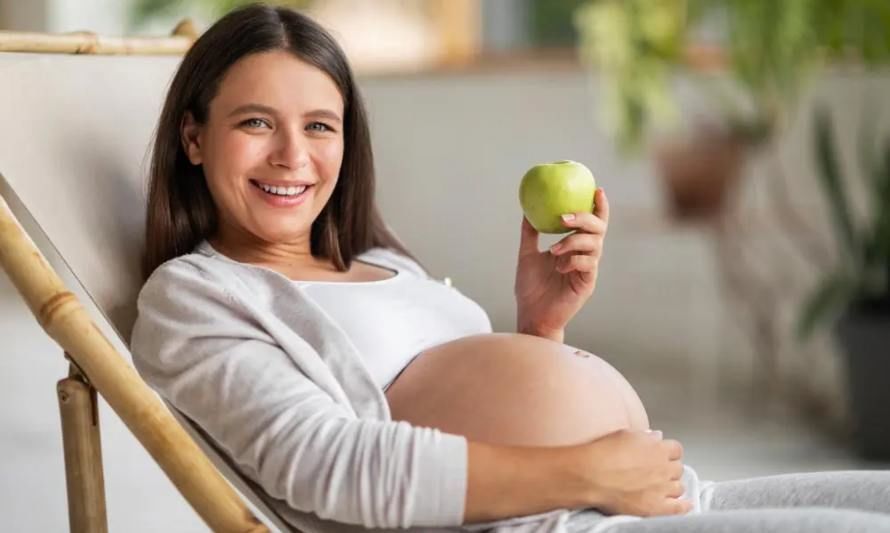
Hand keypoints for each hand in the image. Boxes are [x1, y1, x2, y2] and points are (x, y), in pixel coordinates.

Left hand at [515, 188, 609, 339]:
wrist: (531, 315)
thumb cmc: (531, 288)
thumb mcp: (527, 255)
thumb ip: (530, 233)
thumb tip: (526, 209)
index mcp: (575, 247)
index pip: (592, 223)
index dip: (598, 207)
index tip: (596, 189)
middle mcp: (585, 256)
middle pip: (598, 229)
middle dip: (584, 218)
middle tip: (564, 217)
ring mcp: (588, 270)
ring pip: (594, 245)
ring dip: (574, 241)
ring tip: (554, 249)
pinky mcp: (587, 284)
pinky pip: (588, 264)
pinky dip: (573, 260)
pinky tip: (558, 266)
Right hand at [571, 429, 692, 516]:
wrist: (592, 475)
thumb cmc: (604, 453)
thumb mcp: (624, 435)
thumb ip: (645, 437)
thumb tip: (656, 437)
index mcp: (657, 448)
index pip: (676, 449)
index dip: (669, 452)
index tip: (663, 455)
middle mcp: (663, 467)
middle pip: (678, 468)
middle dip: (669, 469)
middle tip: (658, 471)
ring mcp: (661, 488)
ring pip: (678, 487)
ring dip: (671, 486)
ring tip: (661, 487)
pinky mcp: (656, 507)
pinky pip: (678, 508)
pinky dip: (683, 506)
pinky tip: (684, 504)